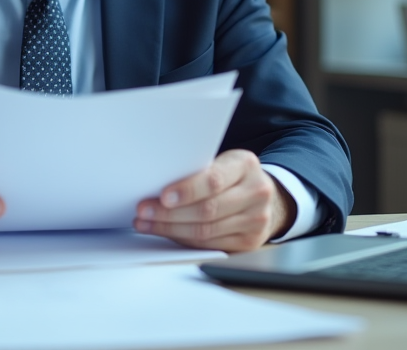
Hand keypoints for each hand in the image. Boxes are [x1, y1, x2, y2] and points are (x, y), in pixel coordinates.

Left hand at [134, 149, 295, 251]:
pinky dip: (183, 239)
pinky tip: (166, 232)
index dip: (186, 191)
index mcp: (246, 165)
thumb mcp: (221, 162)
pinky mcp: (250, 242)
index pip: (213, 181)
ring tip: (147, 224)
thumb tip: (156, 184)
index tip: (162, 197)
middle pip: (207, 210)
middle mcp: (256, 192)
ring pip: (206, 231)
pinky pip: (210, 244)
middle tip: (144, 212)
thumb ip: (198, 170)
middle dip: (169, 213)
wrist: (262, 194)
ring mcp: (256, 220)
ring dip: (170, 229)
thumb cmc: (231, 175)